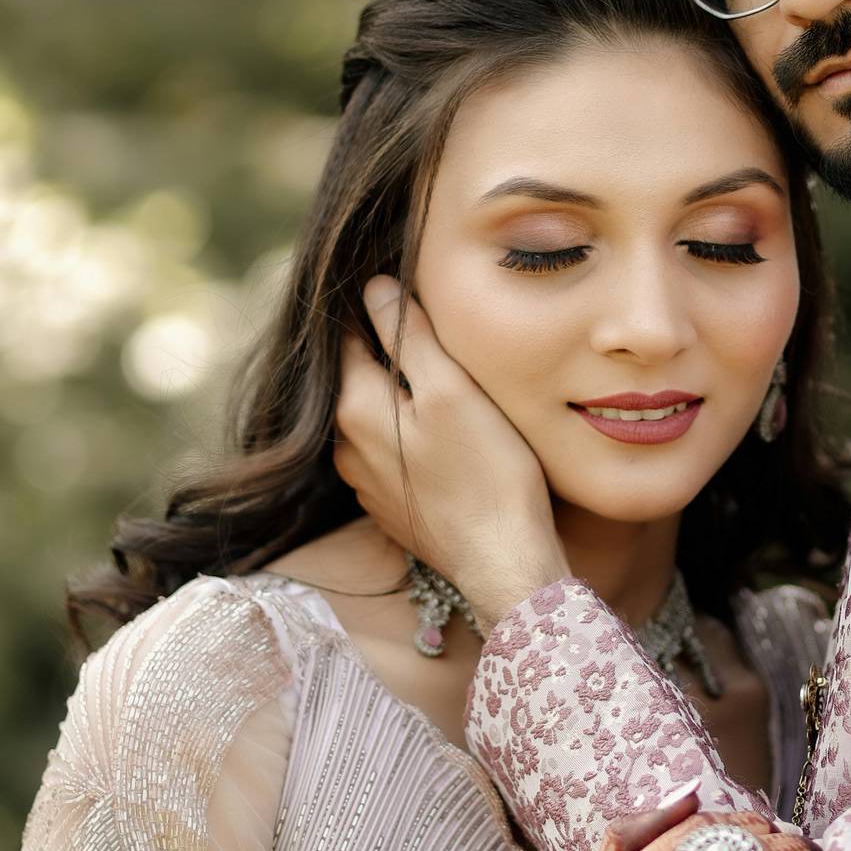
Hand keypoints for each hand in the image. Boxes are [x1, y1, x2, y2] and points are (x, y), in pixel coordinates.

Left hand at [334, 275, 566, 627]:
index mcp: (354, 408)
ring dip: (399, 397)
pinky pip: (387, 452)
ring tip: (445, 386)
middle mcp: (345, 446)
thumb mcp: (453, 390)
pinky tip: (444, 437)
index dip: (378, 309)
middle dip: (389, 354)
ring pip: (373, 416)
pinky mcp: (387, 505)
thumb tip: (373, 287)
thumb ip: (408, 336)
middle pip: (360, 376)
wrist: (505, 563)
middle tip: (437, 337)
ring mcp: (364, 481)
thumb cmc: (488, 472)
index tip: (409, 294)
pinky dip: (406, 435)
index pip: (350, 335)